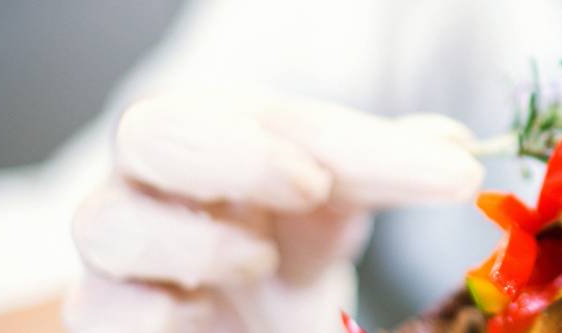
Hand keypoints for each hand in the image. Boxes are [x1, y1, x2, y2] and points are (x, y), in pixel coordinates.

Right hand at [63, 90, 483, 331]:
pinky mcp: (107, 312)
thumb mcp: (343, 201)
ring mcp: (123, 245)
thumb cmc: (288, 244)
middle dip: (239, 156)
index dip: (366, 146)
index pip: (292, 122)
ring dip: (196, 242)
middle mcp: (159, 176)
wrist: (242, 316)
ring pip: (107, 223)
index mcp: (227, 128)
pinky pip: (104, 307)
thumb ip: (392, 168)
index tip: (449, 174)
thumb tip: (458, 147)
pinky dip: (160, 307)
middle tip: (314, 187)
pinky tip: (208, 309)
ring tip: (259, 262)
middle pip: (153, 131)